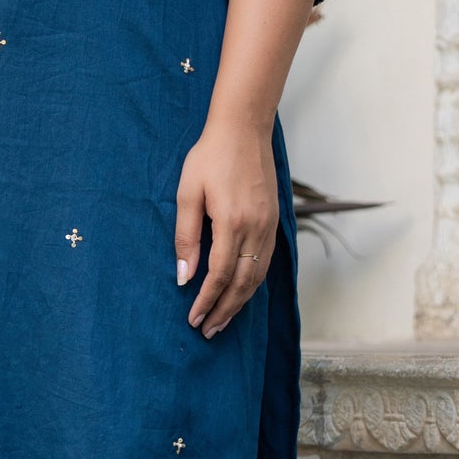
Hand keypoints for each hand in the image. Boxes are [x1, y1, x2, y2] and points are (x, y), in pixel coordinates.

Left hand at [175, 114, 279, 338]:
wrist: (244, 128)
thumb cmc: (209, 156)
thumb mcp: (187, 192)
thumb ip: (186, 236)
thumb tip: (183, 275)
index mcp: (232, 222)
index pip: (219, 275)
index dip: (206, 301)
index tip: (192, 318)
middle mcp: (256, 228)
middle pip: (242, 283)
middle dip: (224, 310)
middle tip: (208, 330)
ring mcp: (269, 226)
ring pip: (258, 276)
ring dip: (241, 302)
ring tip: (223, 320)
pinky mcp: (274, 221)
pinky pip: (266, 262)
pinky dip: (253, 283)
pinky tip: (242, 292)